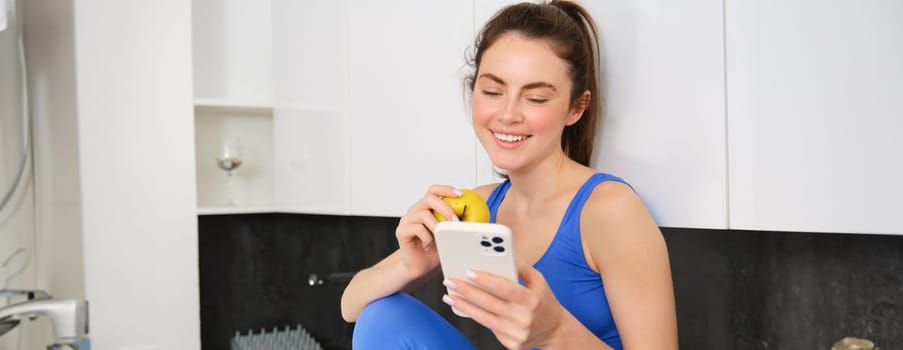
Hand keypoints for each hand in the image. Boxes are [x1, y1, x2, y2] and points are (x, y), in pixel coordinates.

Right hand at [395, 185, 461, 278]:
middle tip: (455, 221)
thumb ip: (457, 224)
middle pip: (429, 198)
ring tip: (442, 237)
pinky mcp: (402, 231)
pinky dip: (427, 237)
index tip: (460, 195)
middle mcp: (415, 211)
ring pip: (423, 214)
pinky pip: (416, 228)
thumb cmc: (435, 250)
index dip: (446, 189)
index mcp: (426, 207)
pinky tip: (429, 245)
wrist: (420, 266)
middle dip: (445, 208)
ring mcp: (407, 220)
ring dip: (437, 225)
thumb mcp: (449, 234)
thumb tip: (477, 218)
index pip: (434, 190)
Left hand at [442, 265, 565, 349]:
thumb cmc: (544, 302)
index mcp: (531, 300)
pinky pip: (489, 328)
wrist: (555, 331)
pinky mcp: (511, 343)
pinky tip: (464, 307)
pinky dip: (476, 316)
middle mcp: (523, 318)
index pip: (505, 288)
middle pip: (489, 303)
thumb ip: (521, 267)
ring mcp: (516, 333)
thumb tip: (502, 255)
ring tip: (450, 296)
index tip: (468, 271)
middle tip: (450, 281)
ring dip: (464, 306)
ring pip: (484, 318)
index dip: (486, 280)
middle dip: (466, 291)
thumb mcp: (539, 281)